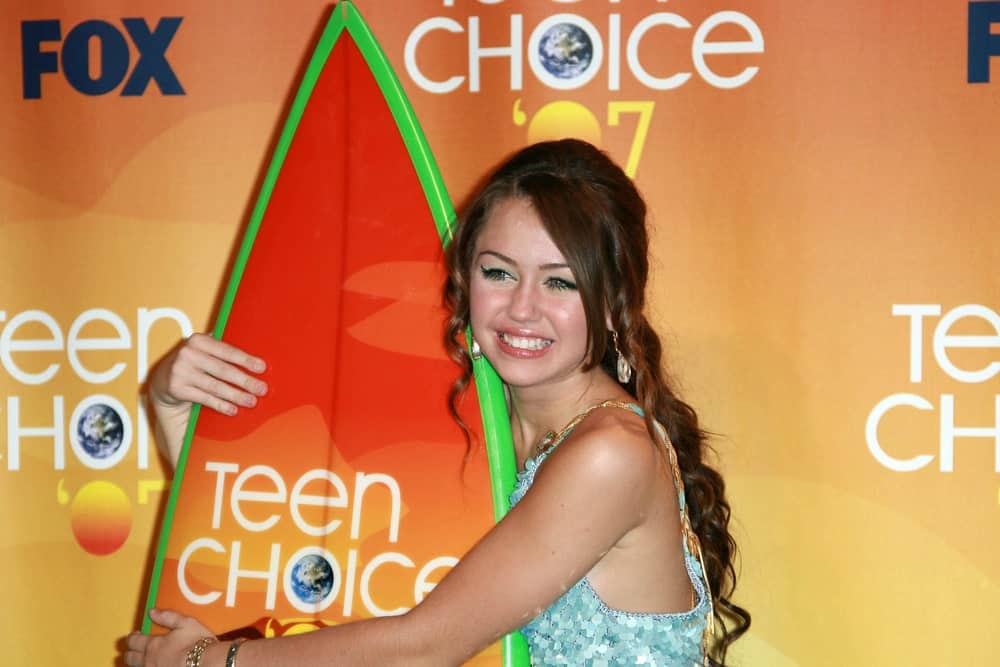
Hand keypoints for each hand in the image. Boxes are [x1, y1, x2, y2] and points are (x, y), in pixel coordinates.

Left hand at [124, 609, 213, 666]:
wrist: (207, 663)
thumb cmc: (197, 642)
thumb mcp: (186, 623)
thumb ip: (168, 617)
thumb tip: (152, 612)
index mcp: (153, 645)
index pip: (133, 641)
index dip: (132, 637)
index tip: (137, 634)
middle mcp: (149, 660)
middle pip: (130, 658)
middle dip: (131, 651)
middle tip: (137, 647)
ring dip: (137, 662)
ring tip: (143, 659)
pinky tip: (154, 665)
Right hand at [148, 333, 267, 465]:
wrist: (163, 378)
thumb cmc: (194, 362)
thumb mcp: (204, 350)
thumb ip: (222, 351)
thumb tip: (254, 360)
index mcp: (198, 340)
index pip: (227, 351)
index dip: (246, 360)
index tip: (262, 368)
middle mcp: (188, 354)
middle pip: (223, 370)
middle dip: (245, 381)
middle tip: (261, 389)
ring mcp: (181, 371)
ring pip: (215, 386)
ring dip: (236, 395)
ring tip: (251, 401)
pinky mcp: (177, 388)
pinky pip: (204, 398)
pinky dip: (220, 405)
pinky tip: (233, 409)